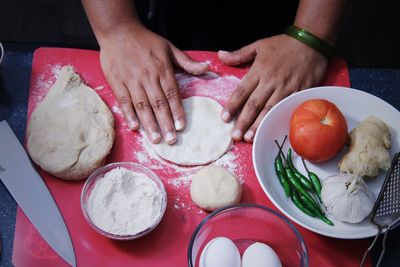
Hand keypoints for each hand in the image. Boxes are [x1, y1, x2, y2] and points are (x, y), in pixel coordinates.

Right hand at [100, 25, 207, 143]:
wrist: (118, 31)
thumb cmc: (146, 41)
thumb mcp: (169, 47)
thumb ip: (187, 62)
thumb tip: (206, 68)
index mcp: (162, 69)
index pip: (172, 94)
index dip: (177, 111)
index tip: (182, 127)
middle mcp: (148, 77)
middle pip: (158, 103)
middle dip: (165, 123)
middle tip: (171, 140)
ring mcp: (131, 80)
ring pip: (142, 105)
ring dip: (149, 123)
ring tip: (156, 139)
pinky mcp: (117, 82)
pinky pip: (124, 101)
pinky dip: (129, 115)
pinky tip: (135, 127)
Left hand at [218, 34, 327, 141]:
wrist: (312, 41)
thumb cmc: (284, 44)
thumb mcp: (259, 45)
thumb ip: (239, 55)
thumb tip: (220, 55)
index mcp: (259, 70)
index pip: (242, 91)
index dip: (232, 106)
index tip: (224, 118)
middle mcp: (271, 81)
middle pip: (254, 105)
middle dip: (243, 121)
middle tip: (235, 136)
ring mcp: (286, 88)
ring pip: (269, 110)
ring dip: (259, 124)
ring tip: (249, 137)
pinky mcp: (299, 92)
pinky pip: (287, 109)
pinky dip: (279, 120)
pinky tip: (272, 130)